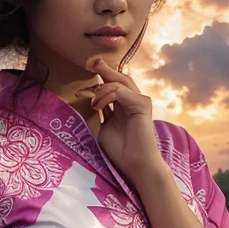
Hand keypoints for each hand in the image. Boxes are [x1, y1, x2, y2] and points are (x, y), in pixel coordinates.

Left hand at [75, 56, 163, 178]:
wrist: (135, 165)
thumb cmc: (121, 151)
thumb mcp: (105, 126)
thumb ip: (102, 110)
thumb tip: (92, 97)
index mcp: (126, 104)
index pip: (114, 83)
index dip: (102, 73)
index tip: (87, 67)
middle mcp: (134, 99)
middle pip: (119, 76)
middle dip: (103, 67)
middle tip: (89, 62)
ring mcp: (140, 101)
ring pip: (119, 81)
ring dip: (101, 88)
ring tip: (92, 102)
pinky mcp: (141, 105)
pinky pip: (120, 91)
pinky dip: (106, 95)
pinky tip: (98, 106)